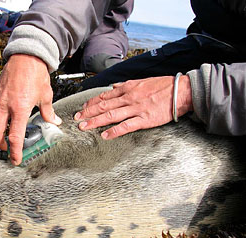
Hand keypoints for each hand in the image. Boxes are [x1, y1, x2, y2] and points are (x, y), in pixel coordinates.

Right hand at [0, 54, 61, 164]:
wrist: (26, 55)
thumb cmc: (36, 73)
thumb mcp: (46, 95)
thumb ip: (48, 112)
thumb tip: (54, 121)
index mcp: (20, 108)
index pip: (15, 136)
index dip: (14, 151)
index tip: (15, 159)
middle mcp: (6, 105)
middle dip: (0, 145)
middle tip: (8, 149)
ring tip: (4, 137)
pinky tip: (3, 121)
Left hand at [74, 75, 192, 138]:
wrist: (181, 91)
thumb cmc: (163, 86)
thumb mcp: (142, 81)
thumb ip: (126, 85)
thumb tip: (113, 87)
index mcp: (128, 88)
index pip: (104, 96)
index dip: (91, 103)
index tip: (82, 108)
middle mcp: (128, 98)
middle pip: (103, 106)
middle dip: (88, 112)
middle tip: (76, 118)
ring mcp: (135, 109)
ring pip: (111, 115)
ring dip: (95, 121)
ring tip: (83, 127)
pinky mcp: (144, 119)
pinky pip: (126, 126)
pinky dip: (114, 131)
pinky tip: (104, 135)